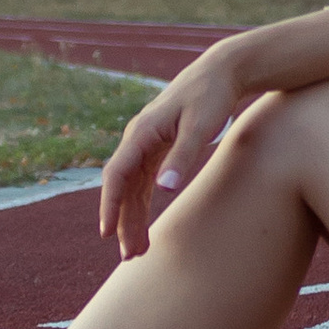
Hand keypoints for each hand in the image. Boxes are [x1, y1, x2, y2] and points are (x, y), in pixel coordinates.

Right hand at [98, 40, 249, 258]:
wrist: (220, 72)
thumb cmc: (211, 97)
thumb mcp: (200, 126)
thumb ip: (183, 157)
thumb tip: (165, 188)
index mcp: (142, 132)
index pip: (117, 174)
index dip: (110, 205)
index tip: (107, 233)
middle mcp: (138, 138)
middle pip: (123, 187)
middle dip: (122, 221)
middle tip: (129, 255)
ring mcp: (146, 143)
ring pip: (132, 187)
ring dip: (132, 217)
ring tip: (137, 250)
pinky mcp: (157, 147)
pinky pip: (142, 181)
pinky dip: (141, 203)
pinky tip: (142, 224)